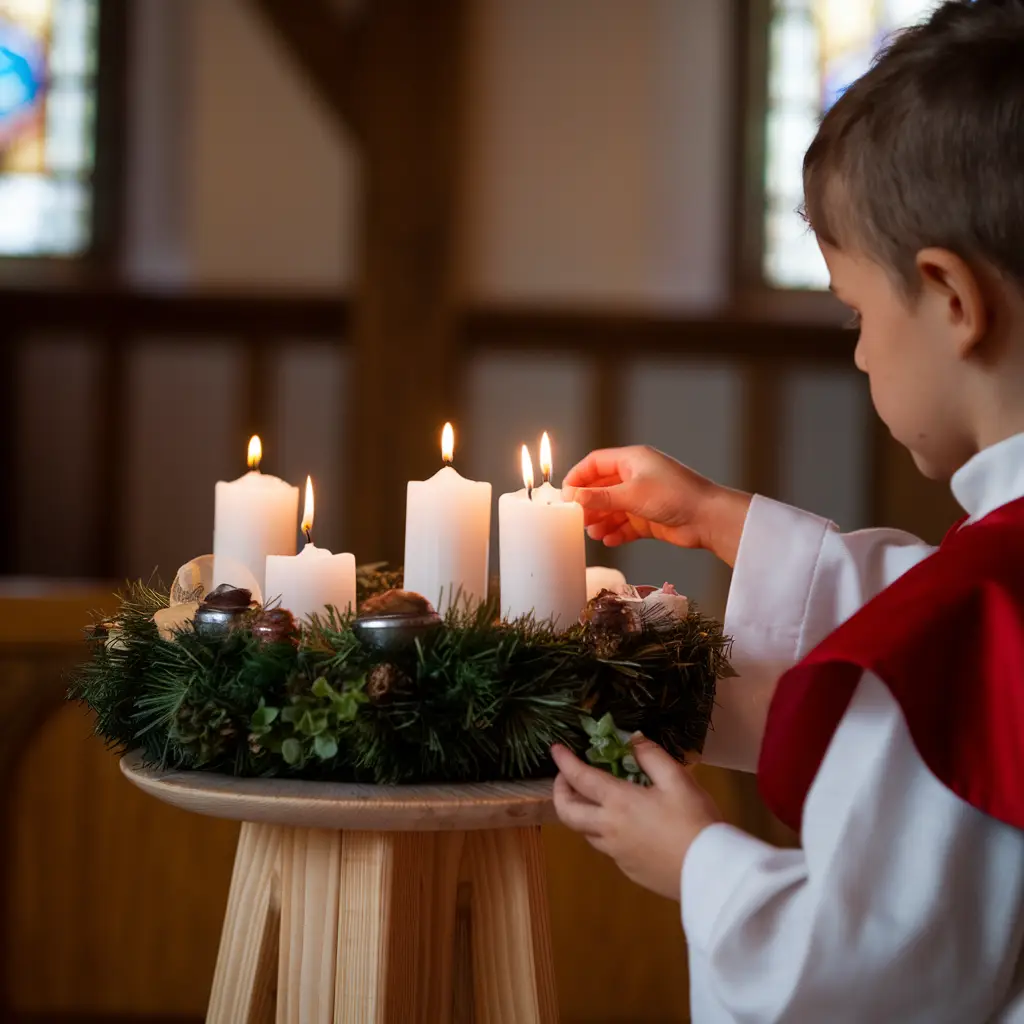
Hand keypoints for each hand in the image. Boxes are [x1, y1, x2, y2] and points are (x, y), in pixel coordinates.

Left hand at [551, 740, 722, 900]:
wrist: (711, 873)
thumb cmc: (695, 822)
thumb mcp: (678, 780)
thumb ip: (651, 757)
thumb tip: (632, 740)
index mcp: (618, 803)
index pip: (580, 778)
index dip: (564, 762)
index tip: (555, 749)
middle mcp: (609, 830)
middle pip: (567, 813)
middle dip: (560, 792)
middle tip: (566, 778)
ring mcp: (617, 854)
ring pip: (586, 832)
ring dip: (581, 813)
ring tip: (594, 800)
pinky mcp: (629, 870)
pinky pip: (607, 848)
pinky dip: (604, 831)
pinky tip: (624, 826)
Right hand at [561, 446, 751, 565]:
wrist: (708, 518)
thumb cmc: (675, 496)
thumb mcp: (632, 494)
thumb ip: (600, 497)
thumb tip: (574, 496)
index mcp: (632, 460)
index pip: (595, 463)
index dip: (578, 477)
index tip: (565, 495)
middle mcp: (636, 476)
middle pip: (602, 488)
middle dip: (589, 504)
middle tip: (577, 519)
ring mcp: (644, 498)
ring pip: (613, 508)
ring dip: (601, 521)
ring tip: (593, 534)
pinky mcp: (650, 518)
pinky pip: (626, 525)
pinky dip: (616, 532)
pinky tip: (610, 540)